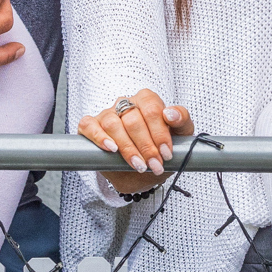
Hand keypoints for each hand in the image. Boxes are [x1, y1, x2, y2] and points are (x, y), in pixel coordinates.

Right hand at [78, 87, 194, 189]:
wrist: (141, 171)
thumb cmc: (159, 148)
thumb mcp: (178, 136)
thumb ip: (182, 121)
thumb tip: (171, 114)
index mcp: (147, 100)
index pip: (152, 109)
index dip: (160, 133)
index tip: (166, 154)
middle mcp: (126, 103)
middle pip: (133, 119)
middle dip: (146, 146)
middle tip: (154, 165)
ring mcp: (107, 114)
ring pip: (112, 124)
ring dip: (127, 148)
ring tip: (138, 165)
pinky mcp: (90, 126)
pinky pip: (89, 126)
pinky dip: (99, 137)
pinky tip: (111, 148)